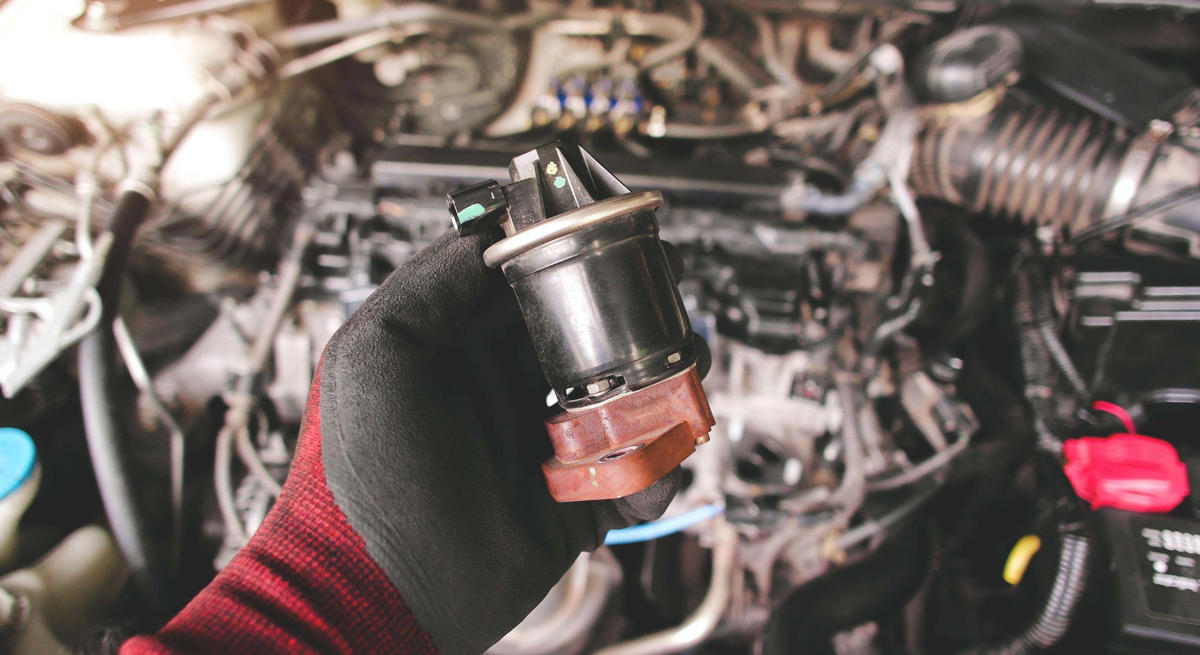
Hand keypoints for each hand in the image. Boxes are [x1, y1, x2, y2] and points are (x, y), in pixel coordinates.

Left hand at [316, 231, 677, 654]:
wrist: (385, 591)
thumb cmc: (363, 472)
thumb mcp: (374, 353)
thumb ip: (431, 283)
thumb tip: (492, 230)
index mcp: (465, 347)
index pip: (533, 284)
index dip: (578, 256)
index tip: (619, 235)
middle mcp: (509, 388)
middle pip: (592, 335)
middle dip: (637, 316)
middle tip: (669, 300)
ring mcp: (546, 444)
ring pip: (625, 399)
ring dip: (663, 381)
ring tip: (686, 370)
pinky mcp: (576, 501)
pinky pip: (635, 474)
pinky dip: (658, 461)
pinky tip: (660, 449)